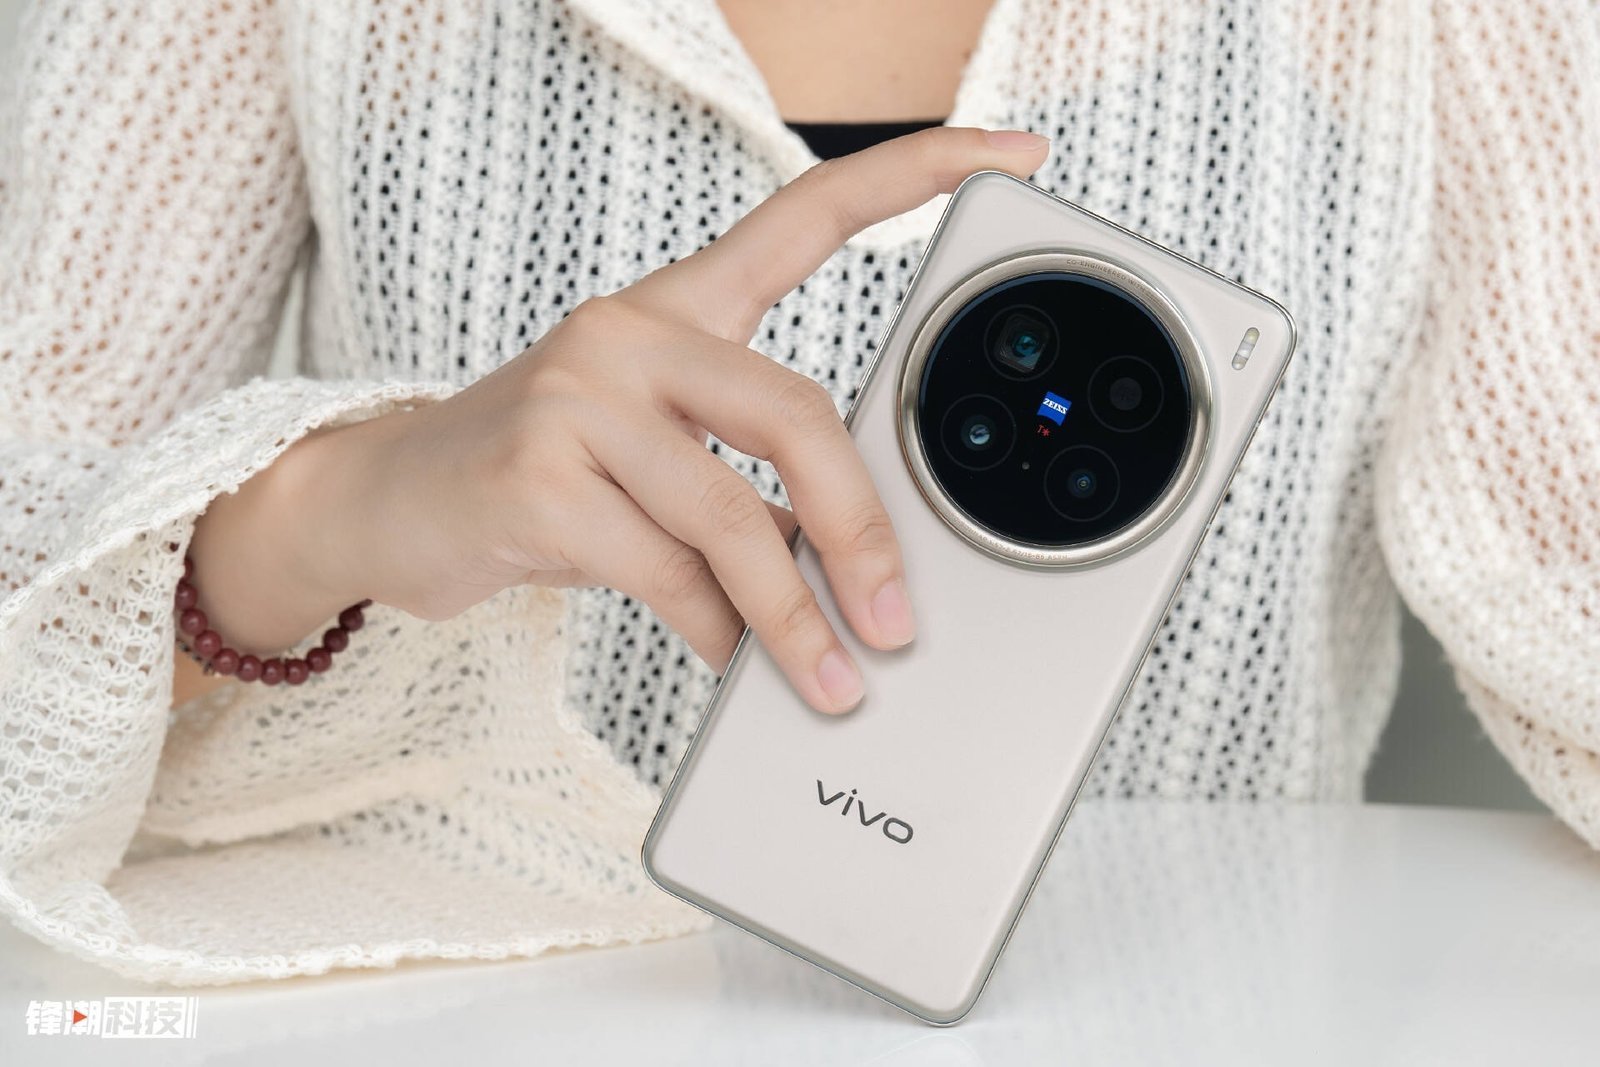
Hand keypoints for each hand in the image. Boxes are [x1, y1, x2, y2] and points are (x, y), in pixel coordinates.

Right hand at [187, 127, 1049, 712]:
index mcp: (678, 308)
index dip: (917, 173)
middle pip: (794, 411)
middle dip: (862, 530)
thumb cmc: (542, 477)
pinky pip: (667, 574)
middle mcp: (630, 333)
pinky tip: (732, 662)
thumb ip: (750, 481)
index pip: (809, 214)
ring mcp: (575, 399)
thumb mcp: (654, 455)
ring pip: (731, 516)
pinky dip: (716, 635)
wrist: (383, 504)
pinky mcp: (534, 479)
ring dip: (794, 620)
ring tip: (829, 678)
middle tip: (897, 617)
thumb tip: (854, 568)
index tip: (1011, 152)